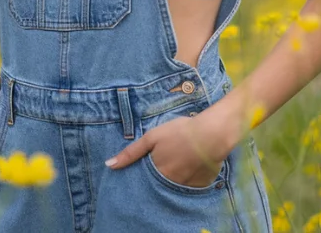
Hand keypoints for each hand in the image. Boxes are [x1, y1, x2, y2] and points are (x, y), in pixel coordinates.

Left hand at [105, 113, 226, 187]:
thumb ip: (131, 152)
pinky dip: (188, 179)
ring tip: (176, 165)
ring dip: (173, 179)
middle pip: (159, 185)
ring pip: (174, 187)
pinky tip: (191, 167)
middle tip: (163, 165)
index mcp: (157, 173)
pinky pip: (190, 188)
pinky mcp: (200, 187)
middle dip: (157, 179)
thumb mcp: (152, 137)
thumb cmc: (179, 132)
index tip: (141, 174)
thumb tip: (109, 165)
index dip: (143, 177)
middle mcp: (169, 185)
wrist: (211, 135)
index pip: (144, 182)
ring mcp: (186, 188)